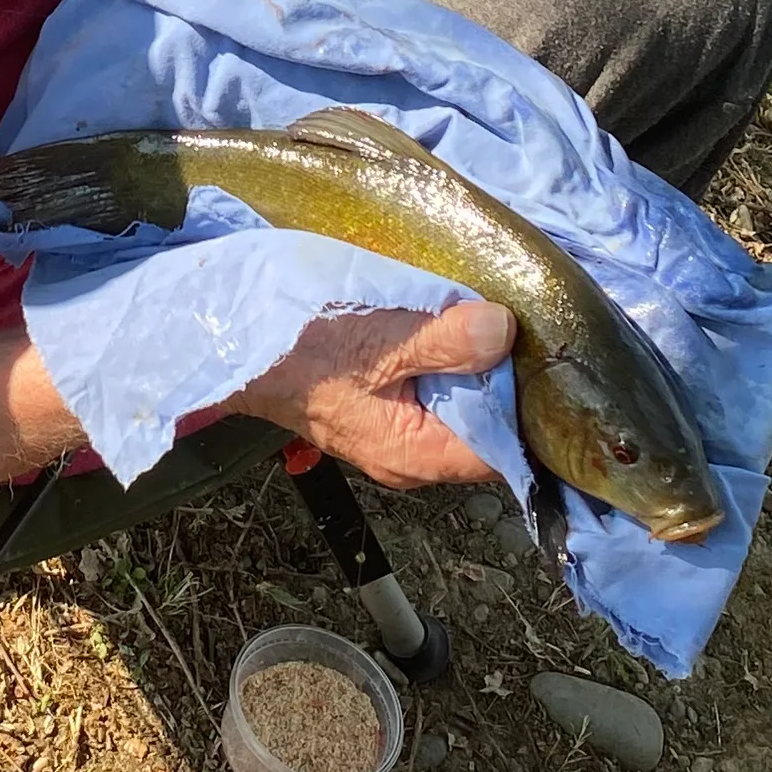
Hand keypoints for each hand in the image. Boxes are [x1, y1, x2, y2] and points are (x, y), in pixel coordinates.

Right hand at [235, 298, 511, 488]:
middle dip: (502, 377)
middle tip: (518, 321)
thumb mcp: (380, 336)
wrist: (229, 339)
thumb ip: (446, 339)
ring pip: (457, 403)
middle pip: (484, 425)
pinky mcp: (376, 406)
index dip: (528, 404)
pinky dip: (443, 359)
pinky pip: (429, 389)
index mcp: (415, 453)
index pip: (503, 449)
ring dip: (471, 363)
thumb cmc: (297, 345)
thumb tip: (504, 332)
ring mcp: (391, 432)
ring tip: (486, 315)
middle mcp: (408, 456)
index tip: (542, 355)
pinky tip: (445, 322)